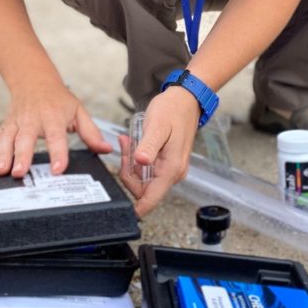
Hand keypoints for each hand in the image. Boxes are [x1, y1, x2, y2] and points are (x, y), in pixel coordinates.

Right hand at [0, 82, 110, 177]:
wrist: (34, 80)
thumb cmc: (59, 100)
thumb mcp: (78, 111)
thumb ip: (92, 132)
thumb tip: (107, 149)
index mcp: (53, 117)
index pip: (57, 137)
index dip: (58, 153)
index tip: (58, 169)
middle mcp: (32, 120)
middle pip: (26, 139)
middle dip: (22, 155)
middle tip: (20, 173)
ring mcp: (16, 124)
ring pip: (7, 139)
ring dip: (2, 155)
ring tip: (1, 172)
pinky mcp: (4, 127)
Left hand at [119, 87, 199, 216]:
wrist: (186, 99)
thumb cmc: (173, 110)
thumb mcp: (157, 126)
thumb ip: (148, 146)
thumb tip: (141, 163)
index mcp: (171, 169)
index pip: (151, 200)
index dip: (135, 208)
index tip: (121, 206)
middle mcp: (173, 173)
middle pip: (142, 190)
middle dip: (128, 172)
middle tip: (125, 148)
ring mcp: (170, 169)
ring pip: (142, 180)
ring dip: (131, 164)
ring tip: (130, 141)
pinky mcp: (167, 164)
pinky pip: (147, 170)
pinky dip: (137, 160)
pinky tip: (135, 144)